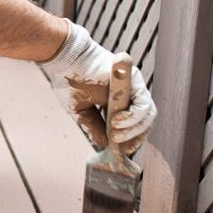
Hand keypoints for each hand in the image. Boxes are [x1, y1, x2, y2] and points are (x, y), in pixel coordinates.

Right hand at [40, 21, 155, 154]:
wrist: (65, 61)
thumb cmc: (69, 81)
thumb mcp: (82, 111)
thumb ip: (95, 127)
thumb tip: (106, 146)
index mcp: (117, 99)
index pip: (134, 123)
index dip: (130, 139)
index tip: (121, 151)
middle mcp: (128, 92)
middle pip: (144, 121)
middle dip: (134, 138)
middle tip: (120, 148)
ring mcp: (133, 86)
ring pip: (147, 116)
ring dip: (133, 130)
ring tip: (115, 136)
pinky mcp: (134, 80)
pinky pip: (143, 105)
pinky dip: (132, 118)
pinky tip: (116, 122)